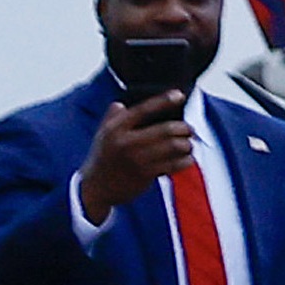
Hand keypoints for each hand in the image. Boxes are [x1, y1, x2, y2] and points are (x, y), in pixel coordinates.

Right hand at [77, 89, 195, 221]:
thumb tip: (119, 105)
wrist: (95, 190)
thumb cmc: (102, 159)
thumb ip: (111, 118)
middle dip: (184, 128)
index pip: (144, 109)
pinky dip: (185, 161)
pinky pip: (173, 165)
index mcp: (116, 129)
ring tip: (188, 145)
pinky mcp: (144, 175)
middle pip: (165, 129)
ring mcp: (136, 159)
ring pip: (173, 147)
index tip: (179, 95)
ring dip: (186, 145)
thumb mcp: (101, 136)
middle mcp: (126, 142)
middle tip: (190, 130)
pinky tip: (187, 159)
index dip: (164, 101)